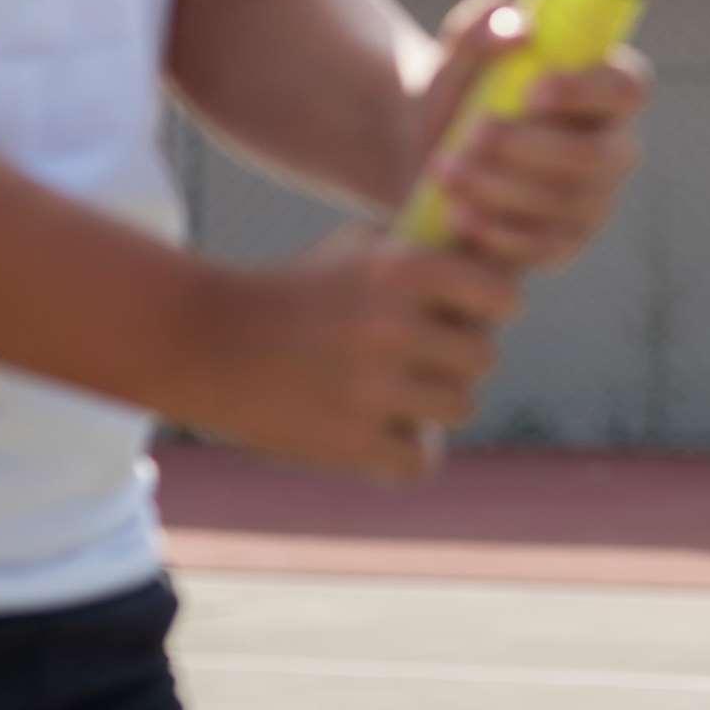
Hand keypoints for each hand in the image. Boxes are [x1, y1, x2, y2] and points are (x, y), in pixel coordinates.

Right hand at [179, 230, 520, 481]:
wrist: (206, 341)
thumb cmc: (296, 290)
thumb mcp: (359, 249)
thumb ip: (428, 254)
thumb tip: (499, 262)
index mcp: (403, 271)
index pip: (503, 298)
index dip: (491, 310)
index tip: (469, 316)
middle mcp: (394, 327)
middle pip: (483, 359)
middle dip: (458, 360)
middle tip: (425, 361)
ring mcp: (372, 388)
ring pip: (459, 408)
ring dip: (434, 406)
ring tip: (399, 395)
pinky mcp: (349, 442)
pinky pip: (419, 460)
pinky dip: (404, 454)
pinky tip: (380, 435)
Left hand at [411, 0, 652, 270]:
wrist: (424, 160)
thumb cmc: (459, 97)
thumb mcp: (456, 58)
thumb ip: (480, 27)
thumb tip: (517, 27)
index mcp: (604, 90)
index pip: (628, 87)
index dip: (588, 91)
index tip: (534, 90)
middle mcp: (614, 147)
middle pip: (598, 155)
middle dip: (531, 147)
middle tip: (473, 135)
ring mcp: (595, 201)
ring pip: (567, 203)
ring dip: (501, 188)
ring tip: (446, 170)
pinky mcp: (566, 244)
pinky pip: (546, 247)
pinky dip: (498, 232)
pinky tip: (458, 213)